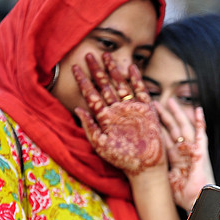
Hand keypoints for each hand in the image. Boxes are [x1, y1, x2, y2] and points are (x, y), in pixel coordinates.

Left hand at [73, 53, 163, 174]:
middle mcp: (117, 110)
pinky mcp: (146, 109)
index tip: (74, 68)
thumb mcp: (100, 143)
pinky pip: (141, 90)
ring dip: (113, 70)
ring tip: (106, 54)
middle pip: (104, 85)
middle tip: (88, 54)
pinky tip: (131, 67)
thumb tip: (76, 108)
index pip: (91, 95)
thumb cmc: (121, 158)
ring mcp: (131, 108)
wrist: (144, 165)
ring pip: (120, 84)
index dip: (83, 81)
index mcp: (105, 117)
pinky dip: (136, 79)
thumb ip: (89, 126)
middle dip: (96, 70)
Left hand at [155, 99, 214, 210]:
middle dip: (164, 116)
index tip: (147, 117)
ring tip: (170, 101)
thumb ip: (156, 169)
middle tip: (154, 103)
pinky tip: (197, 109)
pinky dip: (200, 121)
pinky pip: (201, 133)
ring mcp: (193, 150)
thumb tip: (140, 164)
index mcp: (175, 159)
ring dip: (177, 114)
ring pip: (184, 127)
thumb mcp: (164, 180)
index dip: (156, 128)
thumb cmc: (183, 196)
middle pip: (173, 129)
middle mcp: (184, 152)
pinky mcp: (201, 151)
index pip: (164, 139)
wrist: (197, 201)